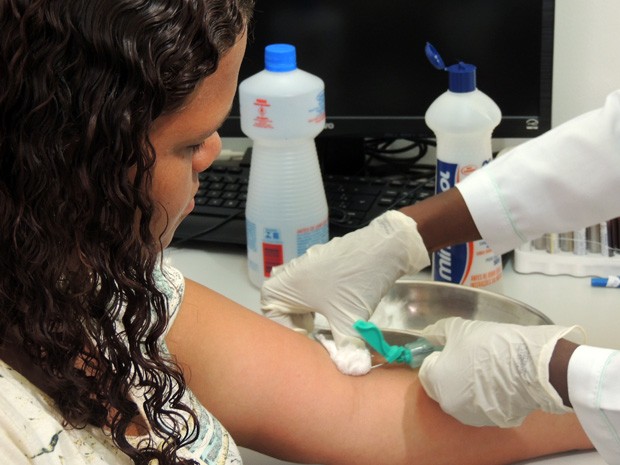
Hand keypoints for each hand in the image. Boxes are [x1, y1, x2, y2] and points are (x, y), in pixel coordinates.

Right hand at [261, 210, 429, 349]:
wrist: (382, 247)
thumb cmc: (355, 280)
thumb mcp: (348, 320)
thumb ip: (346, 349)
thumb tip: (353, 372)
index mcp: (281, 287)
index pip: (273, 322)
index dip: (290, 338)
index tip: (310, 348)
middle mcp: (285, 276)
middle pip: (281, 311)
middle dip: (296, 329)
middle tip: (313, 342)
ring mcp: (302, 268)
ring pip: (294, 301)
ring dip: (305, 318)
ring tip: (321, 332)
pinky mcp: (318, 266)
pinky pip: (306, 291)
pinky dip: (314, 306)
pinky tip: (332, 313)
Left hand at [417, 317, 584, 426]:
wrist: (531, 366)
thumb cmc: (489, 344)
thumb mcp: (459, 329)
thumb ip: (438, 332)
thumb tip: (428, 334)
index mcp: (436, 382)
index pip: (426, 370)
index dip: (437, 357)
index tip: (451, 348)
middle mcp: (449, 405)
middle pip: (441, 386)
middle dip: (450, 372)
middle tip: (468, 356)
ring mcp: (471, 416)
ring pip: (461, 397)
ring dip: (466, 385)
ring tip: (485, 369)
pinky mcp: (493, 421)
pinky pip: (480, 405)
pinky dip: (484, 396)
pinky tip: (497, 382)